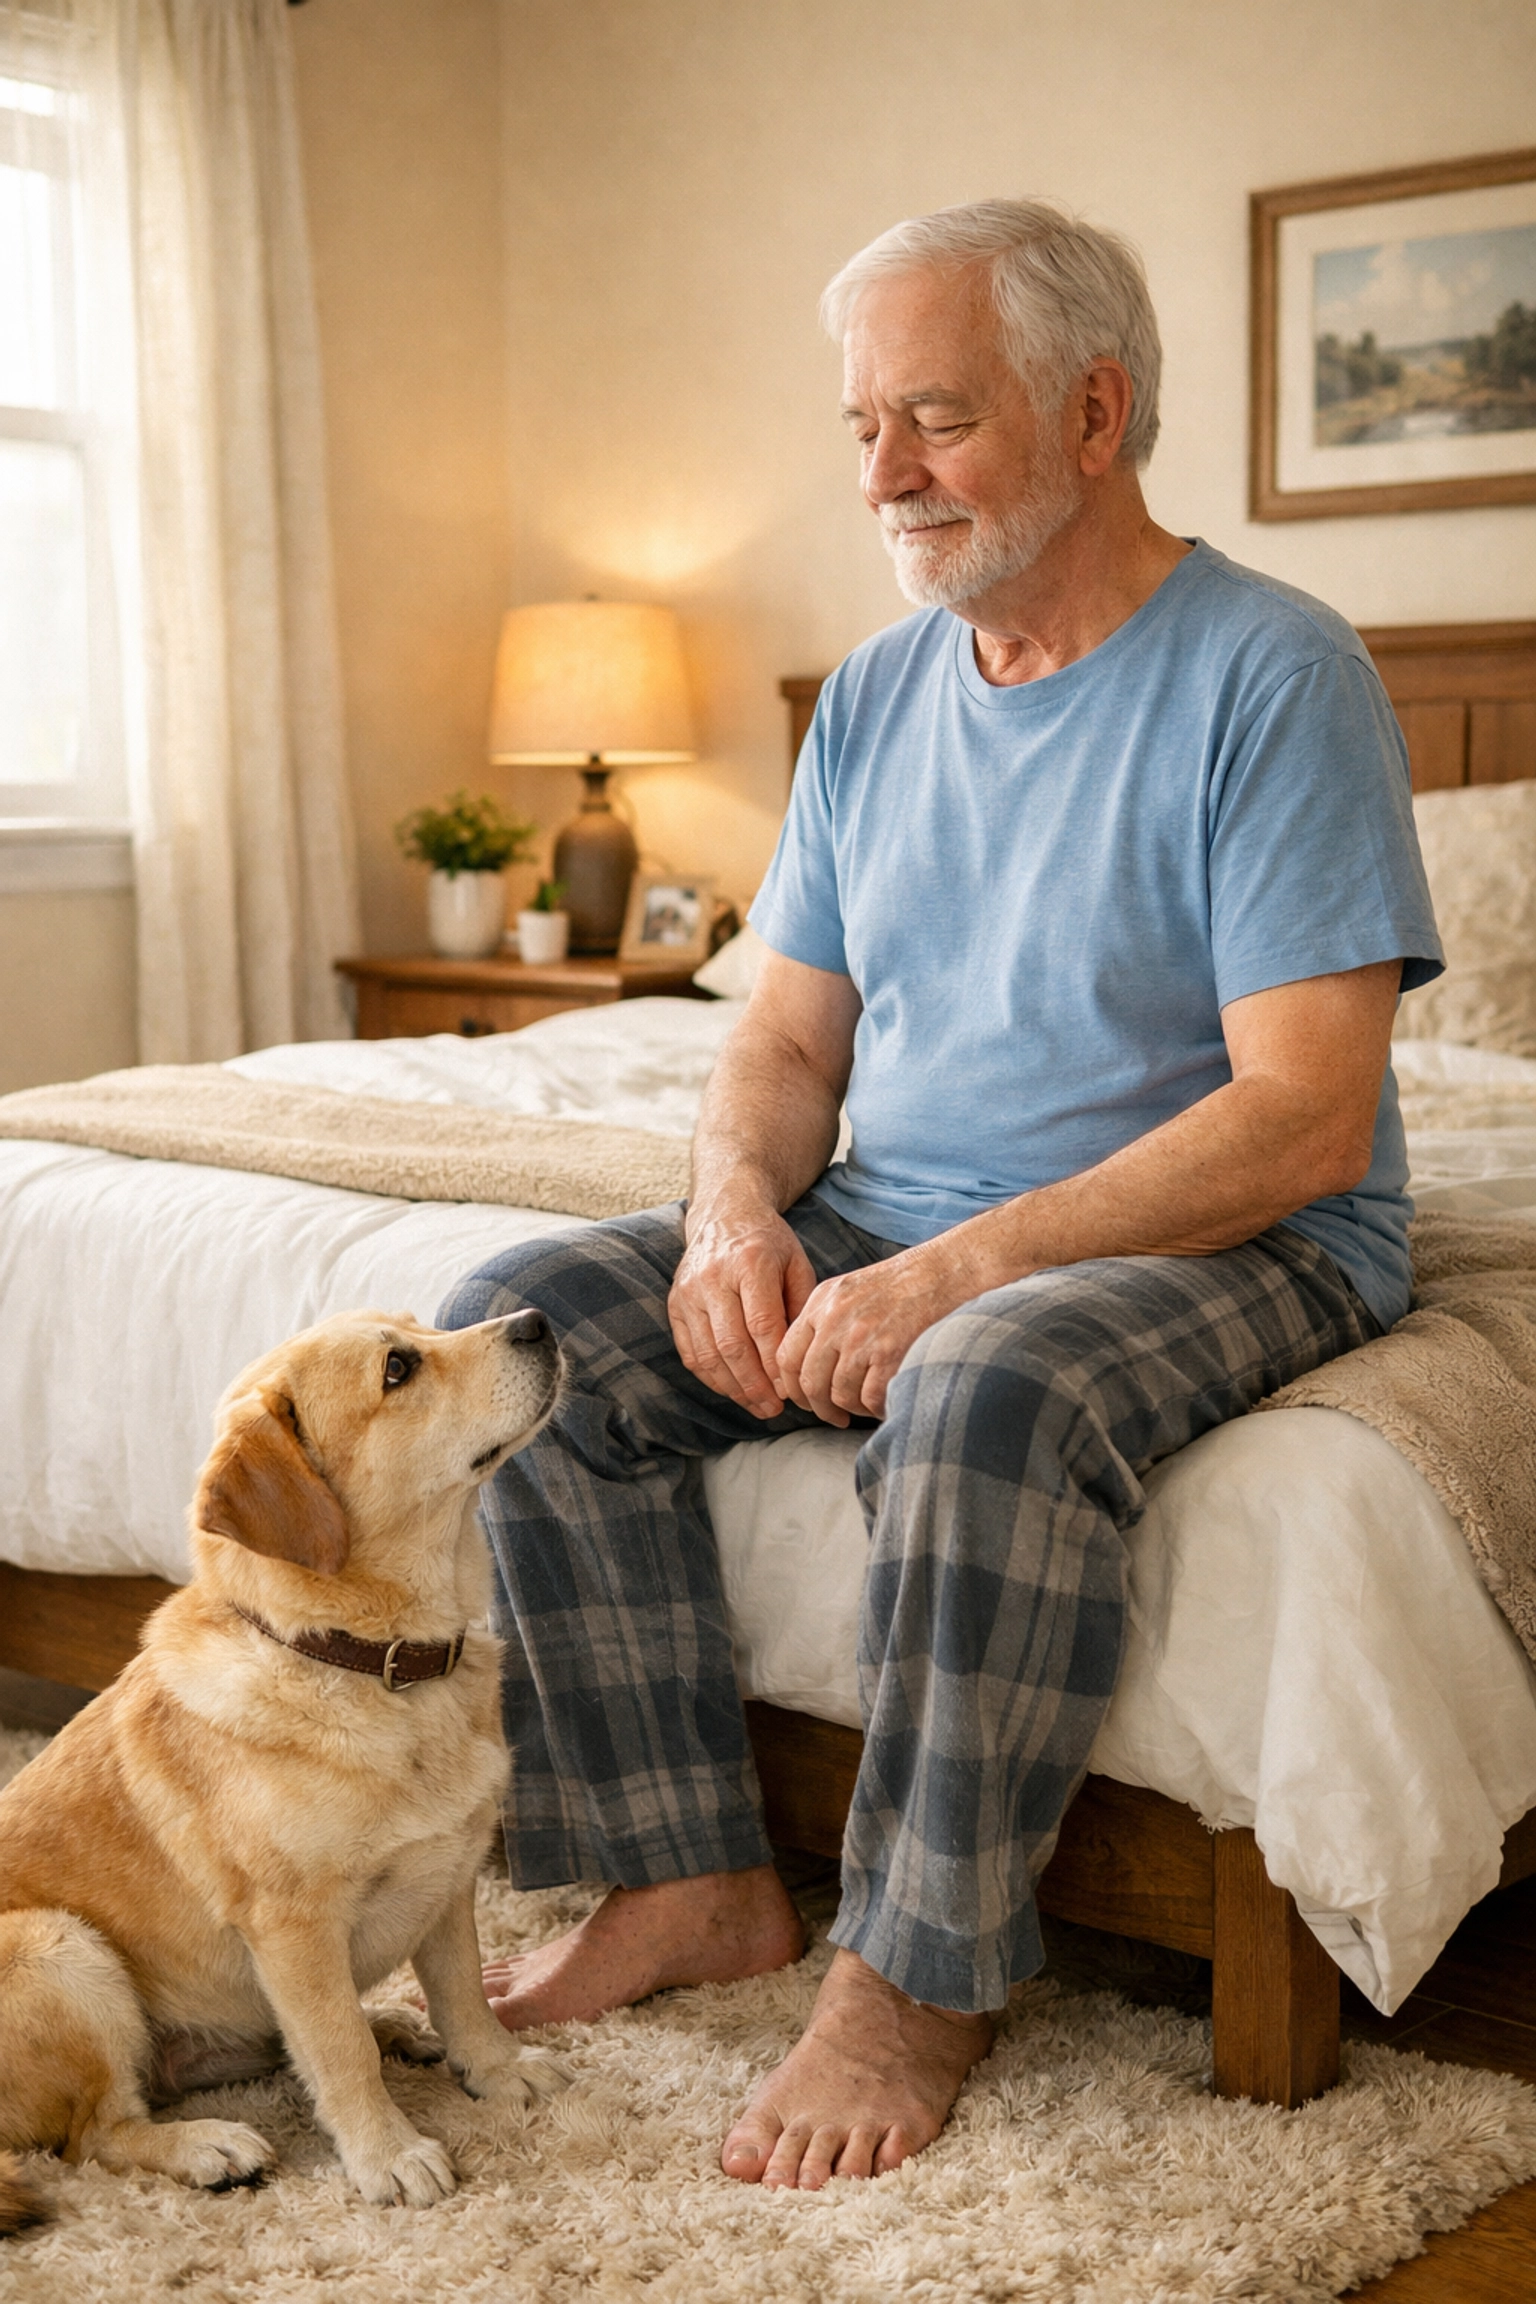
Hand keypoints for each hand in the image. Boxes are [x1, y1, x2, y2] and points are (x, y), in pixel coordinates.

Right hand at [669, 1201, 817, 1418]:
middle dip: (755, 1385)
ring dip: (733, 1388)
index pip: (761, 1324)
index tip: (790, 1390)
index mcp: (750, 1262)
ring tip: (757, 1406)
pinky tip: (732, 1390)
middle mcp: (713, 1276)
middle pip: (731, 1344)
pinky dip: (711, 1377)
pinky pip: (689, 1351)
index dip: (774, 1363)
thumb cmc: (768, 1243)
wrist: (723, 1214)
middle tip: (774, 1409)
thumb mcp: (796, 1263)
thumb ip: (800, 1306)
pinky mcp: (674, 1303)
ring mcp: (688, 1291)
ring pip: (707, 1353)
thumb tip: (798, 1358)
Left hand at [775, 1245, 981, 1425]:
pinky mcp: (890, 1353)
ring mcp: (862, 1337)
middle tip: (836, 1416)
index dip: (792, 1387)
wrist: (945, 1272)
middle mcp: (836, 1319)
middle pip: (810, 1382)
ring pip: (840, 1395)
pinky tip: (888, 1400)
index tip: (805, 1400)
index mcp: (822, 1302)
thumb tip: (807, 1369)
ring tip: (869, 1403)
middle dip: (821, 1408)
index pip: (787, 1356)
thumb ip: (825, 1322)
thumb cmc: (903, 1285)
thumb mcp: (851, 1291)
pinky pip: (871, 1399)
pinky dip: (878, 1408)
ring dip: (854, 1408)